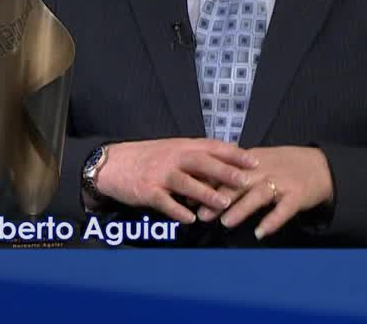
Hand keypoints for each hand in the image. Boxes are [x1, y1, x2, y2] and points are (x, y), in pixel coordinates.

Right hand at [94, 138, 259, 222]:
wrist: (112, 164)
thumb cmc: (147, 158)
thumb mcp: (172, 150)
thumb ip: (197, 155)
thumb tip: (228, 158)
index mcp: (181, 146)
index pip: (212, 147)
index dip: (233, 153)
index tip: (254, 161)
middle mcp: (172, 157)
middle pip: (201, 162)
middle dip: (223, 172)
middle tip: (244, 181)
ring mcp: (159, 174)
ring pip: (185, 182)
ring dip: (204, 193)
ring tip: (223, 204)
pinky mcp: (146, 190)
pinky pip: (164, 202)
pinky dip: (177, 210)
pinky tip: (190, 219)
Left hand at [196, 146, 333, 238]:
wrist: (319, 166)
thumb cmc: (280, 166)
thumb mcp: (255, 164)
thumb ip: (230, 174)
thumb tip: (199, 185)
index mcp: (249, 162)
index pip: (223, 171)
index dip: (205, 183)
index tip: (186, 195)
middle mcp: (263, 170)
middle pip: (237, 184)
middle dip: (217, 198)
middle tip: (201, 214)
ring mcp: (280, 183)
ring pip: (257, 195)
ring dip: (241, 209)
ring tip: (225, 223)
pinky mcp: (297, 196)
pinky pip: (283, 210)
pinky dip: (272, 221)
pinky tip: (260, 233)